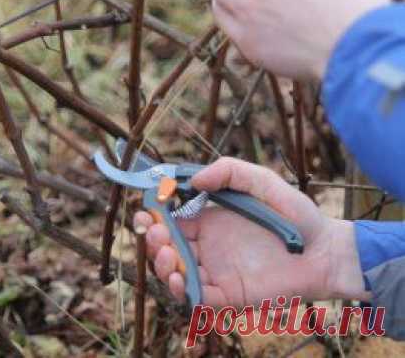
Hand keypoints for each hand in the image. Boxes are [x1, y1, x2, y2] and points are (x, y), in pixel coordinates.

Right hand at [134, 158, 369, 306]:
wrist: (323, 250)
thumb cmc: (295, 214)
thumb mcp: (262, 181)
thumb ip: (230, 172)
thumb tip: (195, 179)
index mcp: (210, 222)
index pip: (173, 220)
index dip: (156, 217)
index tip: (146, 211)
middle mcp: (209, 247)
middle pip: (169, 248)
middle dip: (155, 242)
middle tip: (156, 235)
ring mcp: (217, 271)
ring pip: (177, 274)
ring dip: (163, 267)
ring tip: (167, 257)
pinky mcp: (229, 294)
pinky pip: (199, 297)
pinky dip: (183, 291)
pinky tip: (180, 279)